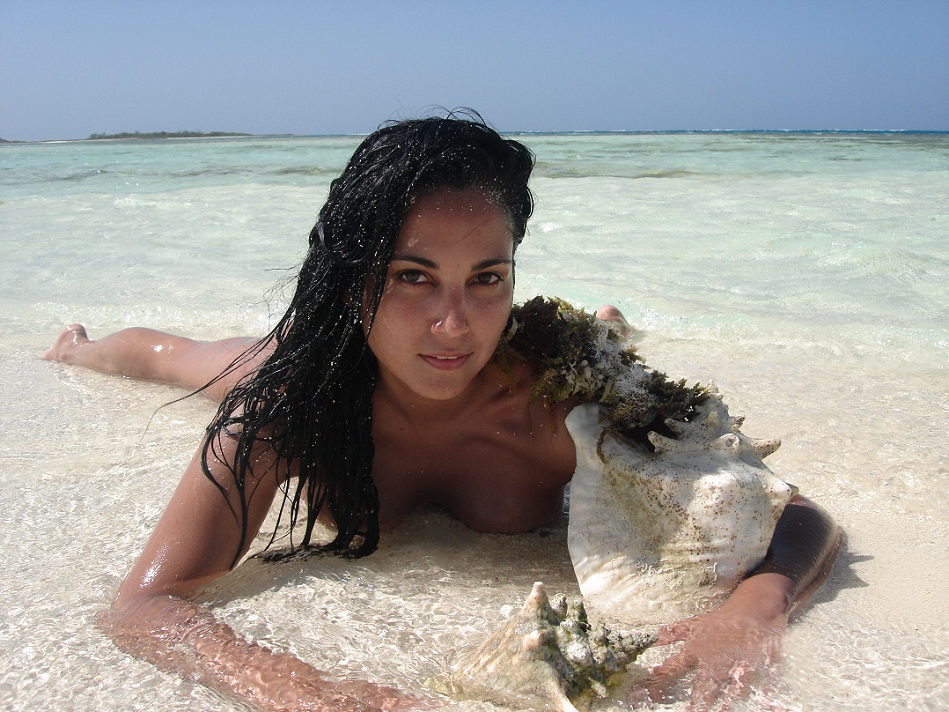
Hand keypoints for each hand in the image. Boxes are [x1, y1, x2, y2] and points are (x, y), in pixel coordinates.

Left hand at [639, 574, 791, 709]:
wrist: (752, 608)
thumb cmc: (721, 620)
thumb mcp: (694, 624)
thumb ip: (674, 633)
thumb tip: (656, 639)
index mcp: (696, 648)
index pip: (675, 666)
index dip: (662, 677)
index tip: (651, 689)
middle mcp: (714, 657)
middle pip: (704, 683)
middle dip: (698, 699)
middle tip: (691, 710)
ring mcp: (735, 661)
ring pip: (728, 685)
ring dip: (724, 700)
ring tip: (719, 710)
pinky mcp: (755, 663)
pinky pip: (755, 679)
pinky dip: (753, 688)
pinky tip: (755, 699)